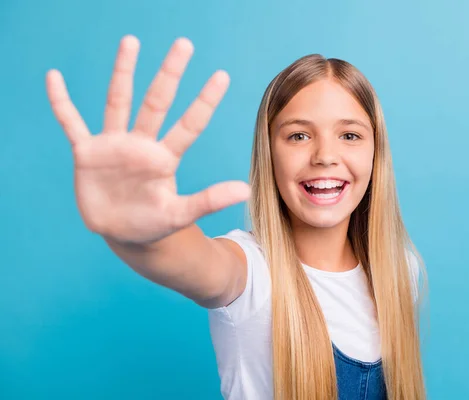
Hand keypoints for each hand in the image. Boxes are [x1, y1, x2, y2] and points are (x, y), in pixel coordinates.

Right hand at [46, 35, 249, 244]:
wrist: (124, 235)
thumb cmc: (154, 223)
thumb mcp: (180, 214)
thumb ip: (209, 200)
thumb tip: (245, 191)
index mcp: (165, 158)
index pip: (190, 124)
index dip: (205, 101)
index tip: (222, 76)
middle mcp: (142, 145)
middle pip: (157, 102)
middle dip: (170, 74)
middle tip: (184, 43)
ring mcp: (114, 146)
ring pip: (119, 102)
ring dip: (123, 73)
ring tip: (132, 41)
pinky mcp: (88, 153)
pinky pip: (71, 123)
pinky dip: (61, 103)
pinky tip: (54, 78)